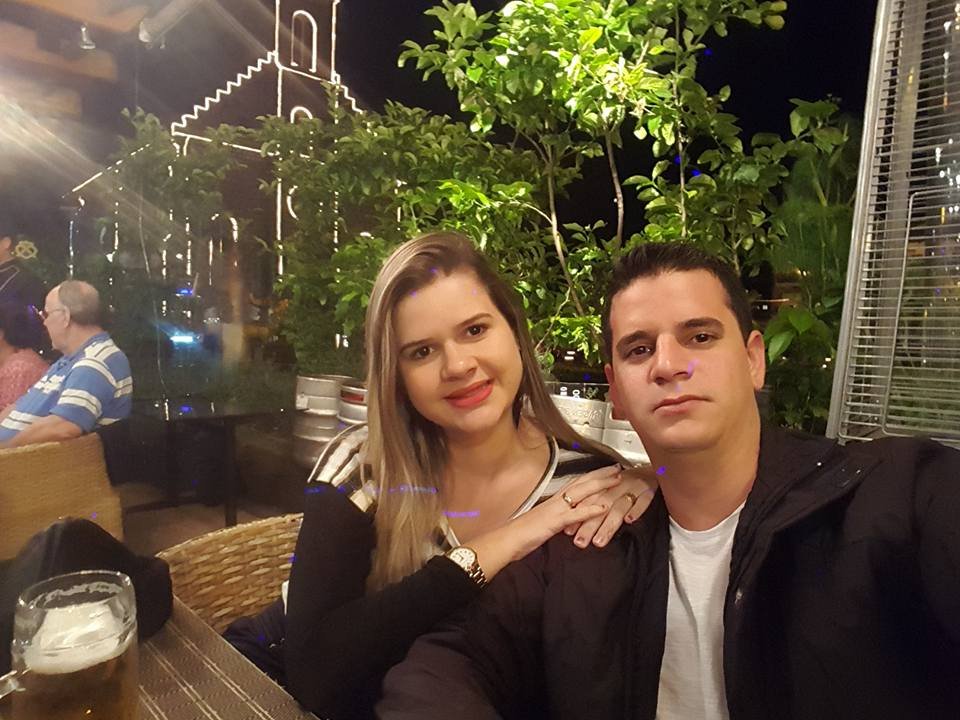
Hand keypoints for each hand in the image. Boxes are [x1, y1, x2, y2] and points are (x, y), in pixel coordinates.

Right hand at [467, 465, 621, 579]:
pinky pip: (575, 514)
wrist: (506, 540)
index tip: (606, 470)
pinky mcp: (554, 522)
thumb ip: (557, 519)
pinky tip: (604, 507)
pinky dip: (590, 509)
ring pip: (581, 493)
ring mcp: (556, 510)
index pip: (577, 484)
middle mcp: (556, 501)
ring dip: (600, 485)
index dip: (592, 476)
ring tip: (617, 479)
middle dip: (601, 474)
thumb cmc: (521, 534)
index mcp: (554, 501)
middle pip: (582, 483)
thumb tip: (567, 520)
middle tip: (618, 467)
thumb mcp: (543, 523)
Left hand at [566, 465, 656, 547]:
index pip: (588, 500)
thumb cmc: (627, 483)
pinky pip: (643, 500)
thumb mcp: (610, 490)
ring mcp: (633, 489)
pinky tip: (629, 520)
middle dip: (589, 525)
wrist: (652, 470)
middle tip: (581, 541)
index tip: (568, 531)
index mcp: (605, 486)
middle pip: (600, 506)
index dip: (578, 515)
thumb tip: (574, 524)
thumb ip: (593, 504)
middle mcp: (617, 487)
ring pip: (619, 507)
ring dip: (608, 524)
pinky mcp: (648, 491)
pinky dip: (636, 510)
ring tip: (600, 541)